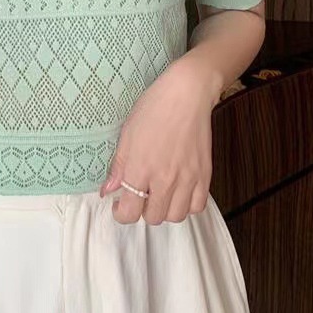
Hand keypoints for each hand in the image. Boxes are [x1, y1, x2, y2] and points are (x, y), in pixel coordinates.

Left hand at [99, 56, 220, 224]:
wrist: (186, 94)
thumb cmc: (153, 110)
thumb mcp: (126, 136)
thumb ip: (118, 168)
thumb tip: (108, 190)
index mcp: (140, 170)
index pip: (129, 213)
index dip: (121, 213)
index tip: (120, 203)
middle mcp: (165, 179)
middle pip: (153, 218)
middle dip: (142, 211)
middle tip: (139, 196)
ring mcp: (187, 178)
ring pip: (176, 216)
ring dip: (165, 210)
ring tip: (159, 194)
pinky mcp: (205, 174)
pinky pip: (198, 206)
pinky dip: (187, 205)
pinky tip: (178, 192)